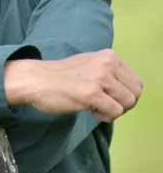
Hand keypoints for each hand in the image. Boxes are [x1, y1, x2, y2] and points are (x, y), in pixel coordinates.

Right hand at [4, 49, 142, 121]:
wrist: (35, 79)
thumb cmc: (60, 77)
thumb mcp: (89, 64)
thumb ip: (108, 72)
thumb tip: (127, 91)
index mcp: (109, 55)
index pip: (136, 82)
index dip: (125, 96)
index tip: (108, 98)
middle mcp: (107, 63)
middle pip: (135, 94)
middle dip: (123, 105)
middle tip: (104, 106)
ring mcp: (100, 77)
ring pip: (128, 103)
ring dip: (114, 111)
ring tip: (96, 107)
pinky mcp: (92, 93)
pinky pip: (115, 112)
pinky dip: (105, 117)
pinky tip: (90, 110)